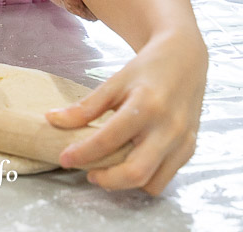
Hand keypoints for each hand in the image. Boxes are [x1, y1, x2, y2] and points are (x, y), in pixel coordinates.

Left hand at [46, 30, 206, 194]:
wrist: (185, 59)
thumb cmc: (146, 69)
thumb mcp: (114, 82)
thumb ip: (86, 106)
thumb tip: (52, 120)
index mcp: (146, 105)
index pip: (109, 139)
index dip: (83, 154)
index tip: (64, 158)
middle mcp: (168, 127)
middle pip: (135, 172)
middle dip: (107, 180)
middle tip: (89, 173)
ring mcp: (182, 140)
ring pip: (152, 182)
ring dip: (127, 183)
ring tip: (109, 169)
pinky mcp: (190, 148)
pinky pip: (166, 177)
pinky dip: (145, 177)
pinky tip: (131, 162)